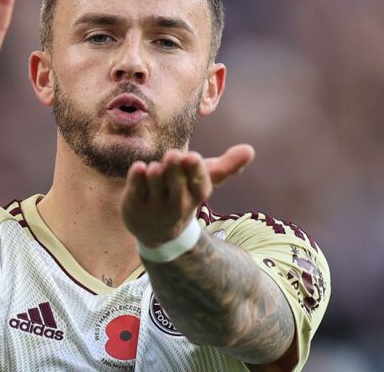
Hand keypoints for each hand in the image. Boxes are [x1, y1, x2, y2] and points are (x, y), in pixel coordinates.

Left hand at [121, 145, 254, 246]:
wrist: (158, 232)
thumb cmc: (185, 195)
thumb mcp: (205, 181)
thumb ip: (226, 166)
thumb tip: (250, 150)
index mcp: (196, 195)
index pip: (199, 184)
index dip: (195, 171)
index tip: (192, 156)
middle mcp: (176, 203)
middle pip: (176, 185)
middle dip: (175, 169)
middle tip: (175, 154)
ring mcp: (154, 205)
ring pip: (155, 184)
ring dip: (156, 172)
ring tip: (156, 167)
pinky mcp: (133, 204)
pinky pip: (135, 189)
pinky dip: (136, 177)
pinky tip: (139, 167)